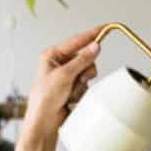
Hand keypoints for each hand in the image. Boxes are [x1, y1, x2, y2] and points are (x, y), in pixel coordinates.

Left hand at [18, 25, 102, 150]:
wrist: (44, 122)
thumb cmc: (45, 99)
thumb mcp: (64, 76)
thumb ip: (82, 60)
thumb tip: (95, 47)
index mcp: (52, 55)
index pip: (77, 41)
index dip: (92, 35)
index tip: (106, 28)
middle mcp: (59, 64)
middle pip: (86, 58)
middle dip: (84, 71)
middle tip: (77, 79)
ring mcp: (66, 76)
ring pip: (88, 73)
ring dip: (82, 84)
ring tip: (70, 92)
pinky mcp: (72, 88)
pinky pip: (86, 85)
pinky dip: (80, 93)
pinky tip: (70, 99)